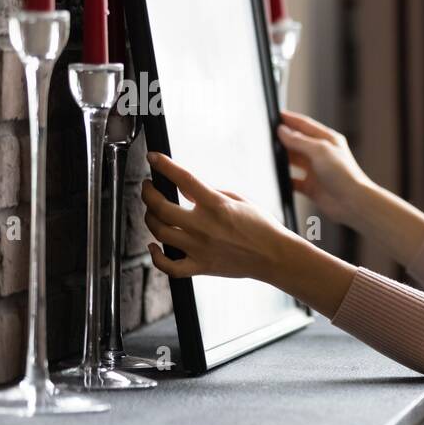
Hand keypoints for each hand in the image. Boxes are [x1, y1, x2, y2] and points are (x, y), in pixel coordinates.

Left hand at [141, 151, 289, 281]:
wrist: (275, 256)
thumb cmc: (262, 227)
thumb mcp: (239, 200)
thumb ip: (210, 193)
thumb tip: (186, 190)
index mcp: (217, 205)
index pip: (183, 179)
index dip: (164, 165)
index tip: (153, 158)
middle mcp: (204, 226)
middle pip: (160, 207)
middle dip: (148, 193)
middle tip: (148, 188)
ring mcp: (200, 248)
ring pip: (159, 232)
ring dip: (150, 219)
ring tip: (152, 212)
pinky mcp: (201, 266)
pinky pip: (169, 266)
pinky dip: (156, 257)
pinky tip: (154, 246)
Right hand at [276, 110, 370, 222]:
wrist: (353, 203)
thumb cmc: (344, 174)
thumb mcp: (320, 151)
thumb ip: (299, 141)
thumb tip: (282, 131)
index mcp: (327, 140)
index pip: (305, 125)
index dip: (290, 119)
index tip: (275, 115)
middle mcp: (321, 154)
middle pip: (297, 142)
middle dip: (283, 138)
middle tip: (266, 135)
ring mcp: (315, 170)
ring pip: (293, 161)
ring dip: (282, 158)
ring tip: (267, 154)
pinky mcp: (311, 187)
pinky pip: (292, 181)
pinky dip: (284, 179)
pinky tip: (275, 177)